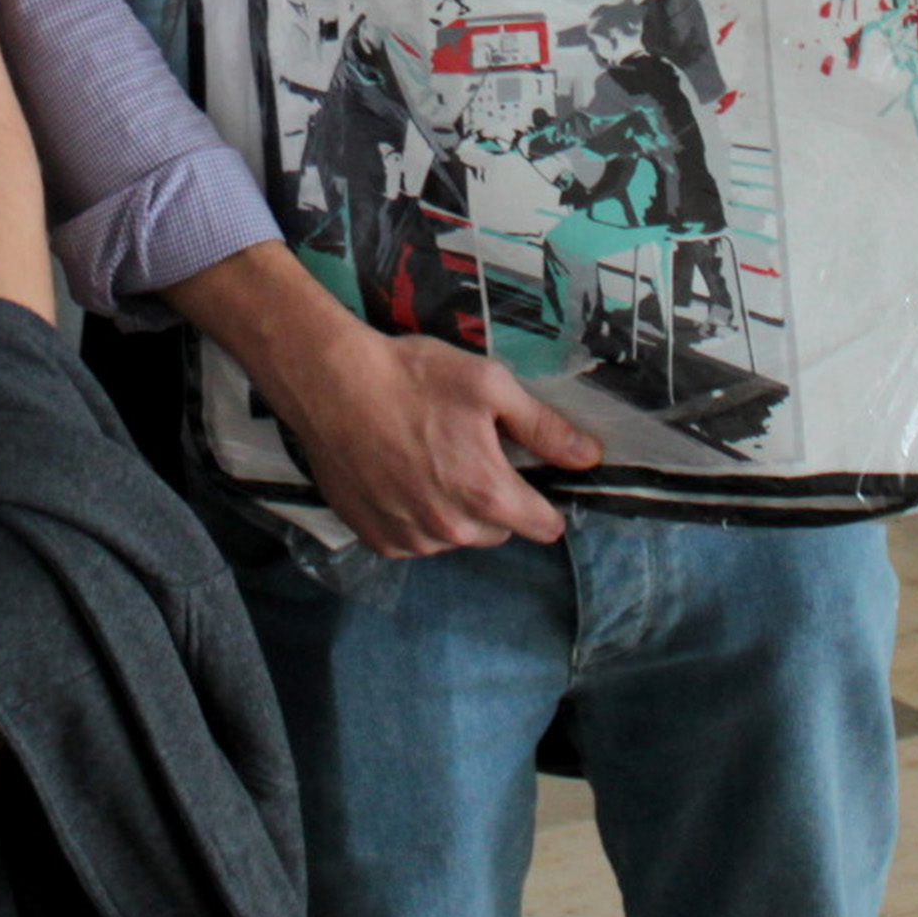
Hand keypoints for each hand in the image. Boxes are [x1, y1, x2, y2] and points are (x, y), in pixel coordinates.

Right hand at [274, 321, 601, 559]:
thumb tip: (589, 456)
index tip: (519, 470)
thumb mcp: (487, 384)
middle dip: (491, 498)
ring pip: (454, 535)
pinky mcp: (375, 538)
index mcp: (488, 494)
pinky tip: (395, 475)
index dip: (540, 497)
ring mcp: (410, 539)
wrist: (329, 382)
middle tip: (463, 450)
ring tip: (423, 458)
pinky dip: (412, 516)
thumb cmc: (411, 377)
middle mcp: (452, 529)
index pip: (544, 525)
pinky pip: (413, 539)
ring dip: (450, 509)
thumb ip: (543, 427)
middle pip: (497, 530)